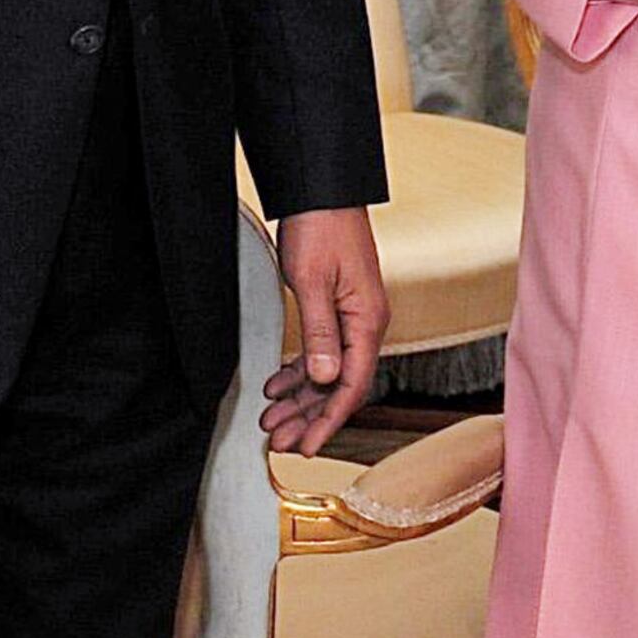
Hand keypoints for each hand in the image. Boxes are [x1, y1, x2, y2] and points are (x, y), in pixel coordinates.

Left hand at [264, 207, 389, 451]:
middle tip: (279, 440)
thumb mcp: (313, 281)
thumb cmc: (321, 227)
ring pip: (329, 372)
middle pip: (340, 385)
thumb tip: (324, 378)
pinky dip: (299, 372)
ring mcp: (353, 317)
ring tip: (271, 418)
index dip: (329, 420)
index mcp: (367, 321)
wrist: (322, 191)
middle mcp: (366, 324)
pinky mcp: (338, 308)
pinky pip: (322, 352)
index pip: (352, 385)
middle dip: (309, 416)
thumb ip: (320, 333)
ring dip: (301, 398)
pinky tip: (277, 384)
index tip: (306, 446)